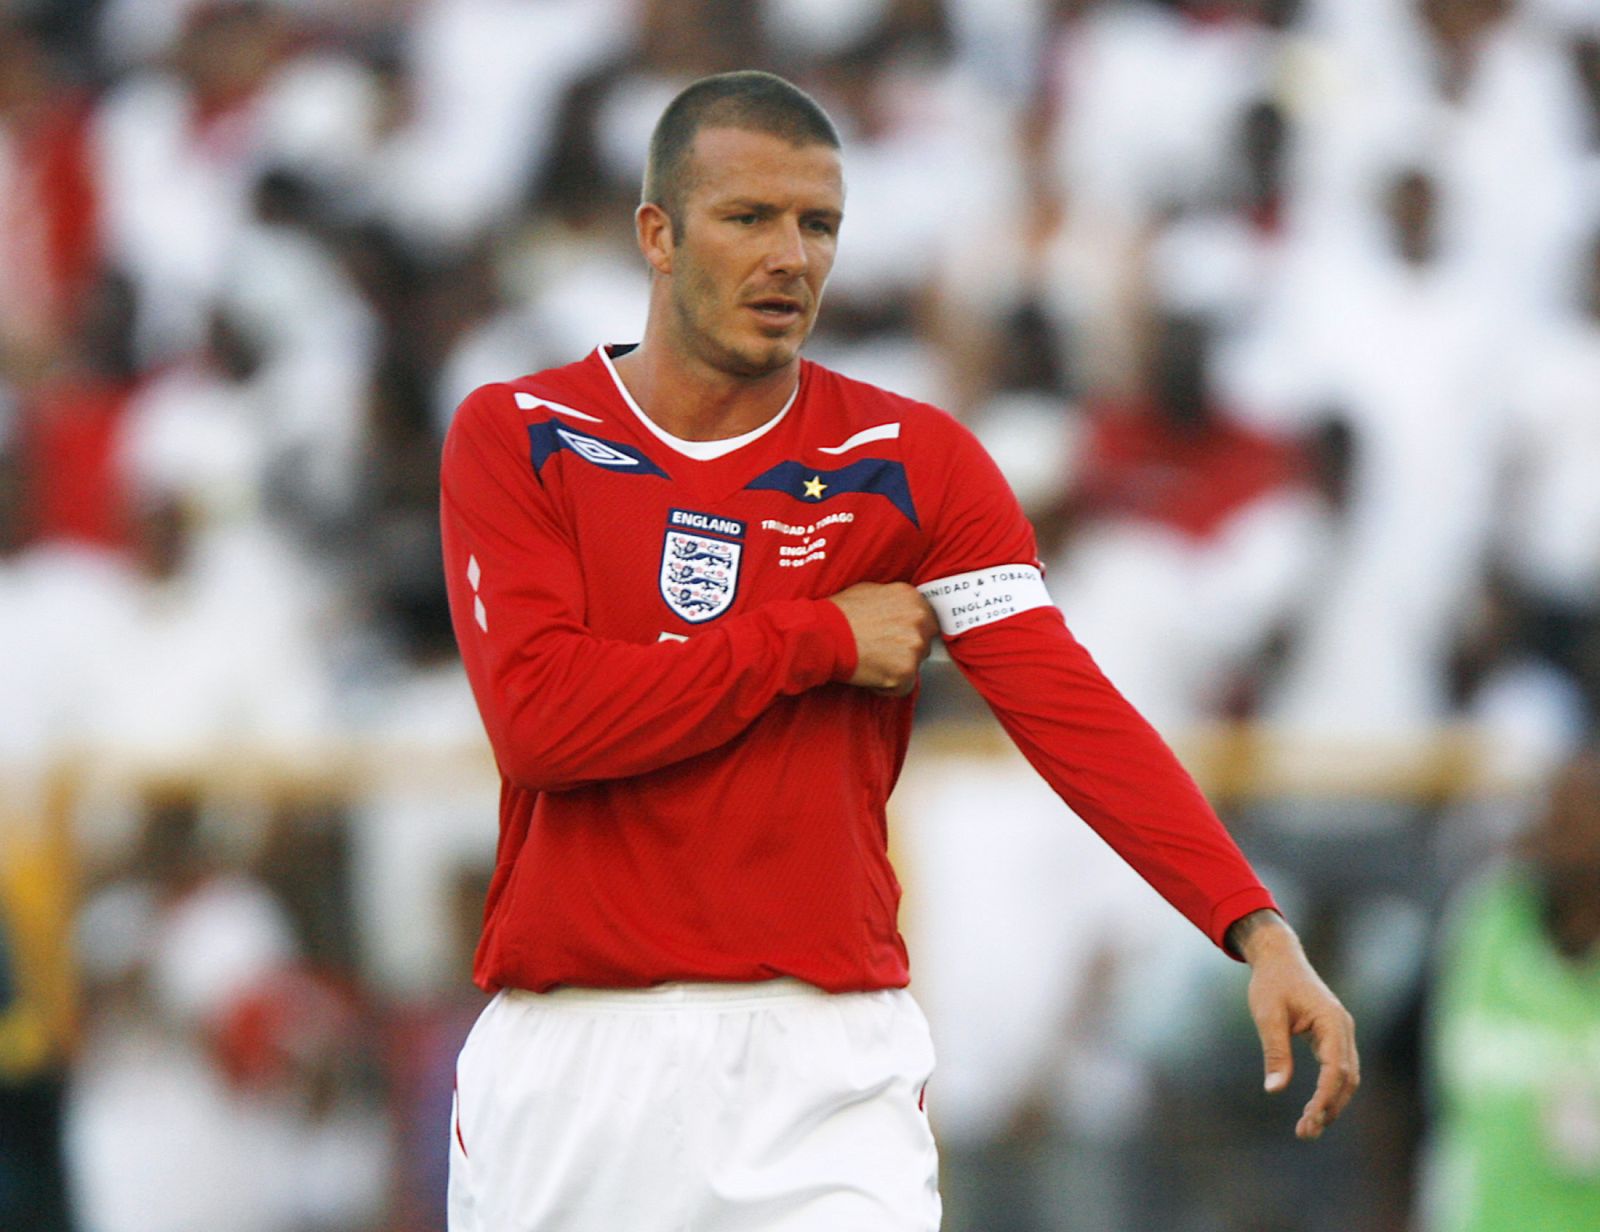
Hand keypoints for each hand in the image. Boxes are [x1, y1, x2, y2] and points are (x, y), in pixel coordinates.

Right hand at [825, 582, 938, 695]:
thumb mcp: (870, 591)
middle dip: (906, 650)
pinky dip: (888, 686)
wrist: (823, 635)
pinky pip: (904, 686)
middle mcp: (919, 620)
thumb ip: (894, 601)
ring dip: (897, 668)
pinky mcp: (906, 672)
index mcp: (912, 598)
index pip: (928, 620)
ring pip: (915, 665)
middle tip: (882, 651)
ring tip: (872, 661)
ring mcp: (914, 647)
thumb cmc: (839, 615)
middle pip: (924, 643)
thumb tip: (899, 611)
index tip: (899, 638)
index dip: (912, 631)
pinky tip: (870, 674)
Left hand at [1229, 910, 1358, 1140]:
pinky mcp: (1333, 1036)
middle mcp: (1344, 1029)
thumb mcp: (1268, 1015)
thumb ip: (1275, 1051)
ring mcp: (1342, 1033)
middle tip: (1305, 1132)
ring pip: (1346, 1078)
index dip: (1324, 1099)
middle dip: (1329, 1108)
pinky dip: (1330, 1091)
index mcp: (1332, 1021)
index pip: (1335, 1070)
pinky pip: (1338, 1070)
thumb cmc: (1271, 983)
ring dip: (1331, 1104)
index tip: (1309, 1120)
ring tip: (1308, 1127)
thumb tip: (1275, 1090)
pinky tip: (1315, 1108)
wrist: (1278, 957)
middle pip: (1346, 1079)